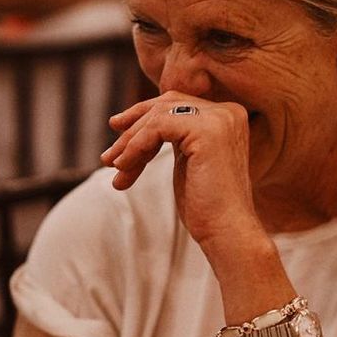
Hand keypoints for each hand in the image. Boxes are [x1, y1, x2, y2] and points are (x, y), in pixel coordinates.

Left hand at [101, 91, 264, 255]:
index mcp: (227, 115)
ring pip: (159, 115)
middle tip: (108, 155)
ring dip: (130, 141)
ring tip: (115, 167)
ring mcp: (219, 118)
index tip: (117, 131)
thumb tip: (133, 122)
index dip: (143, 116)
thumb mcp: (188, 161)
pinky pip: (157, 127)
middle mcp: (227, 111)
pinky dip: (136, 146)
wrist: (227, 232)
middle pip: (166, 104)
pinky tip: (125, 167)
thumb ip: (175, 137)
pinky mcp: (207, 130)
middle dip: (133, 127)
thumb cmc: (206, 206)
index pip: (177, 103)